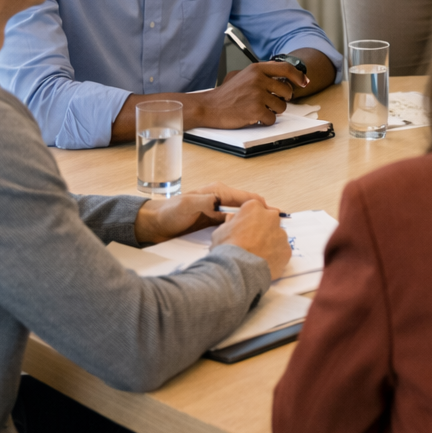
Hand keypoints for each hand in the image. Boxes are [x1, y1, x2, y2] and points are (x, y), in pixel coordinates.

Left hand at [134, 183, 265, 244]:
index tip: (275, 215)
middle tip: (276, 229)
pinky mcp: (215, 224)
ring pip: (243, 218)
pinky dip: (244, 231)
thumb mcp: (186, 204)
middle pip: (248, 207)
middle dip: (262, 216)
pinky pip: (234, 226)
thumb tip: (219, 201)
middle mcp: (221, 200)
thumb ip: (203, 201)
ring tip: (268, 236)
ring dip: (254, 224)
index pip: (246, 197)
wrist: (154, 225)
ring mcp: (219, 212)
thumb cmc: (168, 212)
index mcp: (218, 192)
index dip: (261, 206)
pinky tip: (250, 240)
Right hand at [194, 61, 309, 129]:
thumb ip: (261, 74)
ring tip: (258, 109)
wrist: (209, 107)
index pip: (285, 69)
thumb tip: (285, 78)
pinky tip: (253, 117)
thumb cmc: (226, 94)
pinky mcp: (256, 110)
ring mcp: (257, 95)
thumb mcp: (242, 76)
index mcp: (256, 69)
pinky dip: (265, 121)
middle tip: (271, 102)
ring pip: (281, 107)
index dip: (298, 76)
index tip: (305, 82)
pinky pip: (272, 119)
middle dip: (282, 100)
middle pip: (287, 91)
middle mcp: (258, 80)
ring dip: (273, 111)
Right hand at [210, 199, 291, 277]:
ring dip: (270, 243)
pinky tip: (264, 263)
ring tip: (258, 256)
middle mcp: (271, 217)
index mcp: (254, 208)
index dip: (249, 219)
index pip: (254, 208)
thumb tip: (233, 220)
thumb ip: (230, 222)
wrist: (239, 269)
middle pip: (269, 220)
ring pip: (277, 236)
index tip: (245, 229)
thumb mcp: (221, 231)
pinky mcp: (287, 249)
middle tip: (252, 242)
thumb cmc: (227, 248)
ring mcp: (281, 233)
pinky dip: (275, 256)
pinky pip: (282, 251)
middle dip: (263, 229)